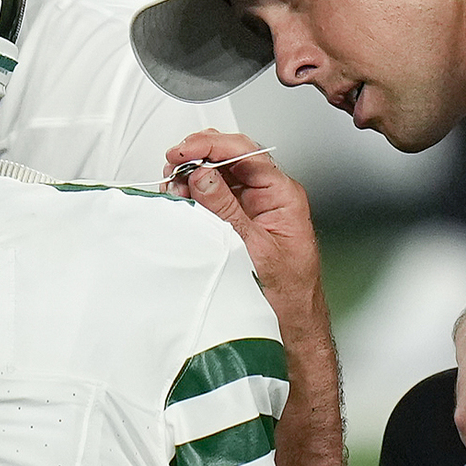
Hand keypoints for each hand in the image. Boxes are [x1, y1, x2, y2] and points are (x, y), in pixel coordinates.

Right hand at [163, 132, 323, 324]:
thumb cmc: (288, 289)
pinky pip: (215, 197)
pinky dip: (195, 194)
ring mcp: (253, 206)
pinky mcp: (239, 220)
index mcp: (283, 194)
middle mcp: (269, 195)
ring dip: (193, 175)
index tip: (185, 152)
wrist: (292, 319)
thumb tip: (202, 176)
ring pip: (220, 174)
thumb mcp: (255, 247)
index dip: (213, 146)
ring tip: (174, 185)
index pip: (247, 153)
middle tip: (173, 165)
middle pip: (232, 157)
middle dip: (200, 156)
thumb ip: (226, 209)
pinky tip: (182, 198)